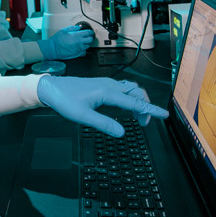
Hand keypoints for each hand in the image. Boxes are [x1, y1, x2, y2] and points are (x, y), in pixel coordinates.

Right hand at [37, 26, 93, 59]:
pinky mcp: (77, 54)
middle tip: (88, 37)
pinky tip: (80, 48)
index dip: (90, 32)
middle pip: (90, 40)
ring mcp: (79, 49)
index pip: (88, 33)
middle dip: (90, 37)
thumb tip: (78, 28)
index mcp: (77, 36)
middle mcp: (79, 42)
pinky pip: (84, 52)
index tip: (90, 32)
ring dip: (86, 44)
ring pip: (88, 46)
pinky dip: (83, 50)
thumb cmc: (57, 40)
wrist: (53, 49)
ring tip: (82, 42)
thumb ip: (73, 28)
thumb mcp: (64, 30)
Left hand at [37, 75, 168, 136]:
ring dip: (137, 101)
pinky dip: (129, 97)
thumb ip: (103, 124)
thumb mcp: (82, 116)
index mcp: (107, 92)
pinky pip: (122, 88)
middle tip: (144, 123)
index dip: (150, 109)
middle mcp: (109, 85)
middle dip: (145, 106)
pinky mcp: (101, 85)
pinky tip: (125, 107)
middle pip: (136, 92)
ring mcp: (105, 83)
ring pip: (129, 89)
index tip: (164, 115)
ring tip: (137, 117)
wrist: (51, 88)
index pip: (134, 102)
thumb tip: (121, 132)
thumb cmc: (64, 100)